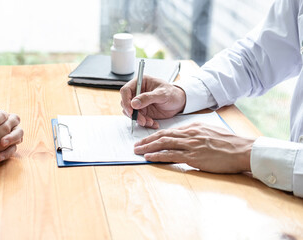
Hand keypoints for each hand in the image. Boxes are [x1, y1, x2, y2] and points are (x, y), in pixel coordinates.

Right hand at [120, 75, 185, 128]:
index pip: (126, 90)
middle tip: (141, 119)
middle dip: (133, 113)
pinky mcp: (143, 112)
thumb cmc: (172, 93)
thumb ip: (148, 98)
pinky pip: (138, 119)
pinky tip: (153, 123)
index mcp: (140, 83)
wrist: (179, 102)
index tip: (130, 110)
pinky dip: (145, 123)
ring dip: (139, 119)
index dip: (125, 100)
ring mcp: (139, 103)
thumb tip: (134, 103)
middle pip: (126, 103)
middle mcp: (137, 92)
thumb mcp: (162, 94)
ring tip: (149, 121)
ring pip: (131, 113)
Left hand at [134, 122, 254, 172]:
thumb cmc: (229, 143)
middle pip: (163, 135)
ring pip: (163, 144)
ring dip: (148, 147)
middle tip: (136, 144)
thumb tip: (186, 138)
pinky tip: (148, 157)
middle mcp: (189, 134)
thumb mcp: (210, 131)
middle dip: (147, 140)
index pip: (170, 131)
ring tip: (137, 150)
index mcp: (193, 127)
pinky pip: (170, 155)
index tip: (147, 139)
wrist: (241, 150)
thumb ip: (196, 133)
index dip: (156, 135)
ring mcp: (190, 145)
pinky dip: (157, 155)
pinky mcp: (193, 156)